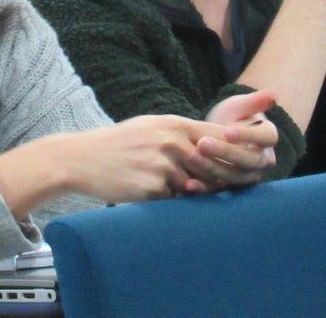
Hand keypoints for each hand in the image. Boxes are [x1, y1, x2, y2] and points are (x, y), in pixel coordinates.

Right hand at [63, 115, 271, 202]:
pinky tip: (142, 189)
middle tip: (212, 187)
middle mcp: (172, 142)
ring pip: (192, 187)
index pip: (219, 138)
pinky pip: (171, 200)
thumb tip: (215, 142)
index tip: (243, 164)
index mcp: (174, 124)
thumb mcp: (152, 127)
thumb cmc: (120, 143)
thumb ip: (182, 134)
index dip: (234, 153)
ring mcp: (163, 165)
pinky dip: (164, 200)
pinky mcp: (152, 188)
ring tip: (157, 182)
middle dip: (216, 180)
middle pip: (212, 167)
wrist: (82, 158)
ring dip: (184, 191)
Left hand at [191, 90, 278, 192]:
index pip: (265, 138)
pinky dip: (205, 190)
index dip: (248, 135)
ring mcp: (249, 176)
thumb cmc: (231, 117)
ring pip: (235, 176)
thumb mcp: (239, 106)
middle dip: (225, 152)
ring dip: (214, 169)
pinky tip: (189, 185)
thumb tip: (273, 94)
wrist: (217, 135)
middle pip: (249, 160)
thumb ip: (253, 101)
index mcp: (268, 138)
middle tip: (202, 143)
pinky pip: (221, 190)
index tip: (228, 131)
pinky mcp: (232, 188)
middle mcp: (263, 160)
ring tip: (194, 157)